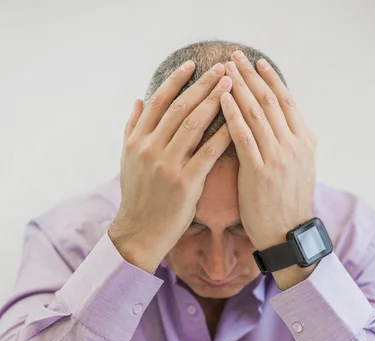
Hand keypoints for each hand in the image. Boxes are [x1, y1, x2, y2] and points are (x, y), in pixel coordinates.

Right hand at [109, 61, 232, 272]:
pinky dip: (223, 134)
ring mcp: (167, 165)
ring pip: (194, 124)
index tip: (193, 64)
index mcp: (137, 140)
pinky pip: (208, 152)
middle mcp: (150, 148)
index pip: (158, 102)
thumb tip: (137, 100)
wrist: (140, 233)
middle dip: (202, 85)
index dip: (177, 80)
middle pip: (180, 108)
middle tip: (223, 68)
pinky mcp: (185, 183)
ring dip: (215, 101)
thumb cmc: (138, 197)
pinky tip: (238, 122)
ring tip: (232, 85)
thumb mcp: (127, 160)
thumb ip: (132, 128)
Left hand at [220, 51, 317, 288]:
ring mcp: (278, 157)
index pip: (286, 100)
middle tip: (234, 57)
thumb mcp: (300, 168)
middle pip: (270, 99)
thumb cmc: (288, 203)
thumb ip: (291, 143)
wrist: (287, 234)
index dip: (270, 79)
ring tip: (222, 71)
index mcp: (305, 140)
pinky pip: (243, 136)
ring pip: (256, 112)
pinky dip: (232, 114)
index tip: (256, 63)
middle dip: (250, 76)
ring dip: (238, 87)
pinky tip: (221, 99)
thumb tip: (279, 123)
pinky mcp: (259, 171)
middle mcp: (294, 144)